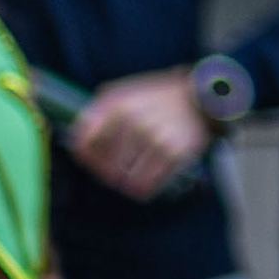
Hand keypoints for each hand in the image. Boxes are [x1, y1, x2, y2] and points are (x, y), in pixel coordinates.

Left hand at [69, 71, 210, 197]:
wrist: (203, 98)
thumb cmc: (160, 98)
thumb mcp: (125, 92)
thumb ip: (98, 112)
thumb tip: (76, 140)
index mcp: (116, 105)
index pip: (83, 143)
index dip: (85, 157)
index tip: (93, 161)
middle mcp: (131, 121)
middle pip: (103, 166)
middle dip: (109, 172)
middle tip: (120, 169)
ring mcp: (153, 137)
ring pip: (123, 180)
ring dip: (127, 180)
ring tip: (137, 172)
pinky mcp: (172, 153)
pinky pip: (145, 185)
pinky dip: (145, 187)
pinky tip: (150, 178)